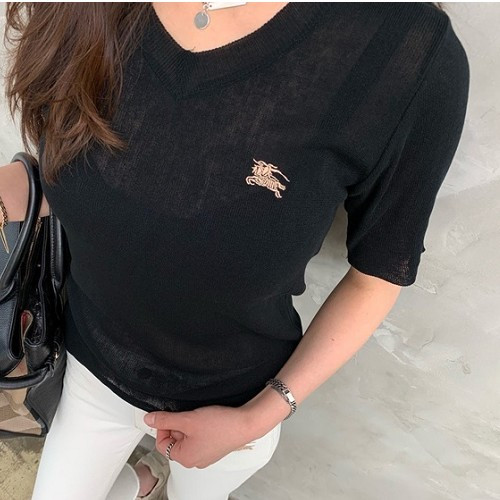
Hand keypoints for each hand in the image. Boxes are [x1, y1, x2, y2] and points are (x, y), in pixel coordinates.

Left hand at [143, 405, 260, 468]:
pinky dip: (200, 428)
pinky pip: (200, 438)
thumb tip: (149, 419)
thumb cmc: (220, 425)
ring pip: (188, 438)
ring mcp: (205, 456)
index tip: (169, 414)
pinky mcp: (214, 448)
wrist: (245, 423)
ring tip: (200, 417)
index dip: (164, 426)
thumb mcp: (188, 419)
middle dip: (179, 425)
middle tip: (188, 415)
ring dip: (190, 425)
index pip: (162, 443)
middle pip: (175, 441)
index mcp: (184, 458)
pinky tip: (208, 421)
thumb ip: (166, 419)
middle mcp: (194, 461)